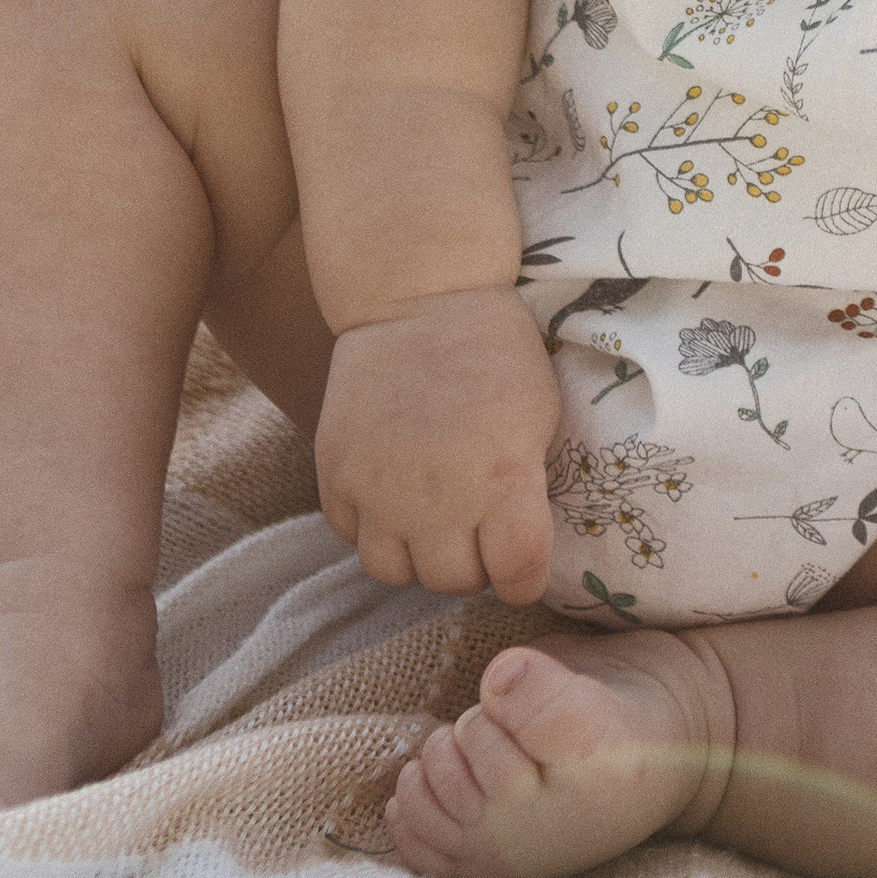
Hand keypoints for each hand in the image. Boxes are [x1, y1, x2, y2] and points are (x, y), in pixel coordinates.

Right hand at [317, 286, 561, 601]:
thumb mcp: (541, 417)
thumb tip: (522, 543)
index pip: (517, 577)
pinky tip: (391, 495)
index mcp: (503, 480)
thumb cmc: (498, 352)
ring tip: (431, 522)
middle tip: (478, 532)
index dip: (524, 578)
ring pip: (393, 572)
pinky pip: (350, 534)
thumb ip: (528, 487)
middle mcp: (437, 498)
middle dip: (473, 565)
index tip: (523, 564)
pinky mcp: (335, 473)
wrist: (423, 296)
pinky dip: (371, 526)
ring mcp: (378, 489)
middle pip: (452, 581)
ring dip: (418, 555)